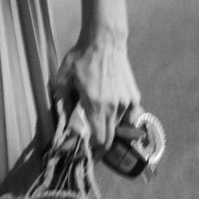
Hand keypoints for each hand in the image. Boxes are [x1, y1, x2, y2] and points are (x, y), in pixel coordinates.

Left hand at [53, 27, 141, 148]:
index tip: (87, 155)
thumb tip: (63, 123)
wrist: (105, 43)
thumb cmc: (81, 59)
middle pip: (110, 138)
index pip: (100, 140)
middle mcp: (114, 107)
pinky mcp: (135, 97)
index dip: (94, 152)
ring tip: (98, 123)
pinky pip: (129, 117)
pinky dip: (121, 120)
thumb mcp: (63, 80)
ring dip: (109, 130)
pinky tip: (111, 112)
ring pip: (119, 127)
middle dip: (101, 146)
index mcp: (96, 105)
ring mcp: (127, 103)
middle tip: (91, 146)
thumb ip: (63, 104)